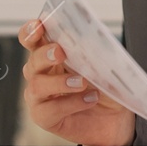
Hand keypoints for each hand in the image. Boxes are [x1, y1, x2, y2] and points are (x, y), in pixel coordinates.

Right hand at [18, 19, 136, 145]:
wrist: (116, 119)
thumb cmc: (106, 88)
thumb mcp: (103, 65)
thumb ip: (92, 51)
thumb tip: (89, 37)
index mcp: (51, 55)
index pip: (32, 40)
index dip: (31, 31)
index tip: (39, 26)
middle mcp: (41, 74)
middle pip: (32, 61)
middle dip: (44, 54)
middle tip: (60, 52)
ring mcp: (40, 97)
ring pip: (37, 86)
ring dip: (60, 82)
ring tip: (82, 82)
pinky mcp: (44, 117)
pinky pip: (49, 110)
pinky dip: (71, 103)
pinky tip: (89, 99)